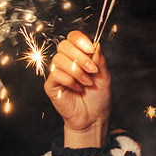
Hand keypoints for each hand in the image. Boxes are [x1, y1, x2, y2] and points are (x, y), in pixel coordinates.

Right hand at [45, 30, 112, 147]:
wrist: (94, 117)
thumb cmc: (98, 97)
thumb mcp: (104, 76)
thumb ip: (99, 60)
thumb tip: (96, 45)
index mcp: (78, 56)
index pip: (72, 38)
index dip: (79, 40)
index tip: (90, 49)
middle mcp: (66, 62)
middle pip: (63, 46)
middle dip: (80, 57)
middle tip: (92, 70)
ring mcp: (57, 73)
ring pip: (59, 60)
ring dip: (77, 71)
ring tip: (87, 83)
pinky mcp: (51, 85)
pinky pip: (56, 74)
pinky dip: (70, 81)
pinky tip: (78, 89)